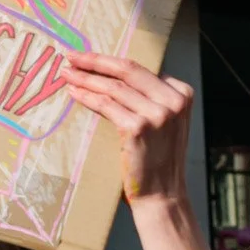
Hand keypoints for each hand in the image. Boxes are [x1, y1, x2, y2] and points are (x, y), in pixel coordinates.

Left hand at [61, 52, 193, 207]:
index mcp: (182, 94)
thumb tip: (113, 75)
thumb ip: (151, 98)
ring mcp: (158, 114)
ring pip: (114, 87)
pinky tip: (73, 92)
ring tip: (67, 73)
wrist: (162, 194)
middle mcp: (174, 101)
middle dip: (95, 60)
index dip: (110, 62)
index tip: (89, 58)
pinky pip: (106, 105)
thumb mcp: (165, 122)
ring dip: (86, 77)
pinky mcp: (139, 128)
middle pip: (128, 70)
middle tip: (71, 55)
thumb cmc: (158, 158)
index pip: (140, 69)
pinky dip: (87, 96)